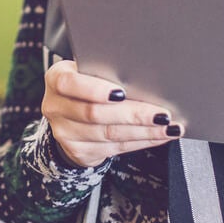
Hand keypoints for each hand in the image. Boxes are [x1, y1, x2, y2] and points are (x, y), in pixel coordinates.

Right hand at [42, 59, 180, 168]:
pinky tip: (158, 136)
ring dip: (144, 131)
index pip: (71, 84)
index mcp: (56, 78)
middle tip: (162, 113)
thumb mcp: (87, 71)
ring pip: (109, 134)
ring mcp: (65, 133)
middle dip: (133, 114)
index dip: (96, 89)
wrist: (70, 115)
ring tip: (168, 126)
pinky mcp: (79, 151)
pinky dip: (141, 141)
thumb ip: (104, 71)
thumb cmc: (87, 84)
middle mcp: (55, 106)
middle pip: (96, 113)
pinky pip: (115, 148)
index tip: (123, 92)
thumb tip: (144, 75)